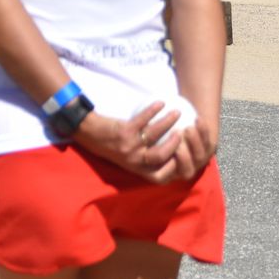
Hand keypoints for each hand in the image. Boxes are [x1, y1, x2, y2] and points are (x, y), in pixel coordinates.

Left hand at [73, 102, 191, 182]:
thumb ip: (151, 160)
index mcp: (139, 171)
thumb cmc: (116, 147)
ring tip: (177, 112)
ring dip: (168, 121)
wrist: (91, 136)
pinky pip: (142, 120)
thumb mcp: (133, 160)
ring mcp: (128, 147)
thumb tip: (181, 152)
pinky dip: (153, 110)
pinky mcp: (123, 132)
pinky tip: (161, 103)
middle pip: (161, 156)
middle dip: (176, 143)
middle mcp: (135, 162)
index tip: (187, 152)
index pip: (163, 176)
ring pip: (154, 135)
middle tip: (185, 131)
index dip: (178, 166)